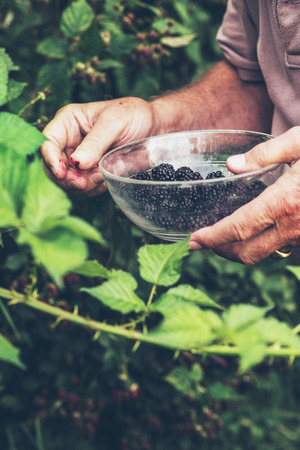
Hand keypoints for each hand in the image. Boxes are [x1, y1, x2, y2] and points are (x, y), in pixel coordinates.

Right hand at [41, 97, 154, 195]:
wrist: (152, 128)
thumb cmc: (132, 116)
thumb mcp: (115, 122)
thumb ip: (96, 142)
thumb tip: (77, 162)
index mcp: (68, 122)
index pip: (48, 142)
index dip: (50, 159)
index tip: (62, 173)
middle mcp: (69, 142)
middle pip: (53, 167)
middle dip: (67, 178)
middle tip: (84, 183)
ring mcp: (78, 160)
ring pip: (67, 182)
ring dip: (82, 185)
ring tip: (101, 176)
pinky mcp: (90, 174)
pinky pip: (84, 188)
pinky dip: (93, 188)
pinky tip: (106, 178)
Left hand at [189, 127, 299, 262]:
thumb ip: (264, 155)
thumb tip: (231, 166)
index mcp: (283, 202)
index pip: (237, 229)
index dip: (212, 238)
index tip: (193, 241)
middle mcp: (293, 226)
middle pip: (247, 253)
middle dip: (221, 252)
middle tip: (205, 243)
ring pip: (265, 254)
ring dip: (242, 249)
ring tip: (226, 237)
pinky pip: (284, 248)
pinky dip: (264, 244)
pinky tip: (258, 230)